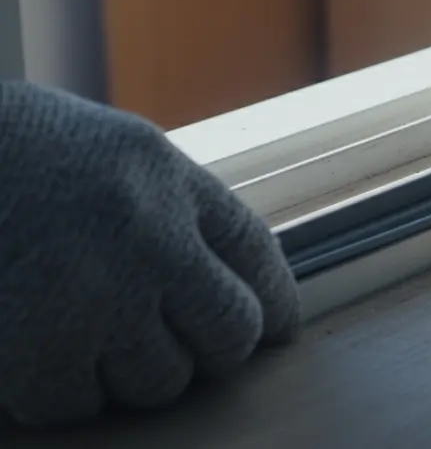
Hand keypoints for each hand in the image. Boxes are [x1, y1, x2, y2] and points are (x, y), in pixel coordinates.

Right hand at [0, 81, 299, 426]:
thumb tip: (242, 286)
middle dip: (213, 344)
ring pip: (161, 381)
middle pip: (230, 330)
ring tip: (95, 333)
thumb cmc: (13, 153)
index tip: (277, 326)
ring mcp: (89, 298)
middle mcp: (143, 238)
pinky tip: (42, 353)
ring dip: (136, 371)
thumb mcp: (115, 152)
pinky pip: (79, 406)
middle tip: (178, 338)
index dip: (275, 298)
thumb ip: (178, 207)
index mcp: (164, 177)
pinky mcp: (28, 351)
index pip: (254, 251)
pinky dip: (65, 392)